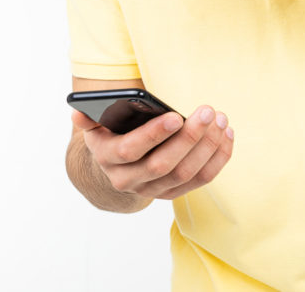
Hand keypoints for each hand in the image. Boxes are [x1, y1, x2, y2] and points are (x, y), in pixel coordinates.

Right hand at [71, 105, 233, 200]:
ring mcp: (153, 190)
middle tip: (208, 112)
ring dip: (208, 147)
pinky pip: (200, 180)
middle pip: (164, 164)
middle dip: (189, 138)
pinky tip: (227, 135)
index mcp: (109, 159)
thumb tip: (77, 112)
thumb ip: (89, 117)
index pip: (132, 150)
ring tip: (221, 120)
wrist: (114, 170)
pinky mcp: (174, 193)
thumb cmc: (111, 136)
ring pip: (186, 174)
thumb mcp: (96, 126)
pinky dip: (218, 158)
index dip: (154, 134)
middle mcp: (130, 180)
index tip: (176, 115)